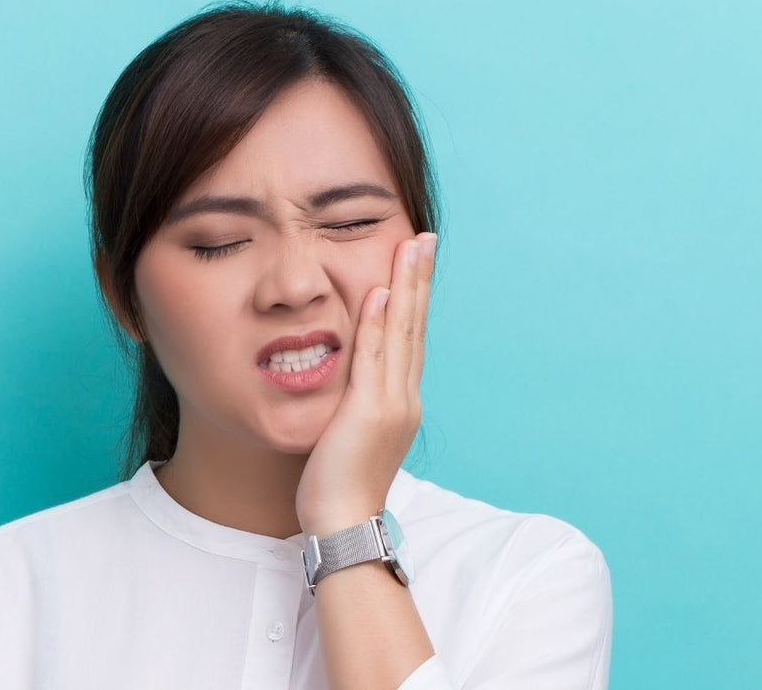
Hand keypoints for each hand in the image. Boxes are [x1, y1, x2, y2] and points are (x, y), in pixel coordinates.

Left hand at [296, 232, 436, 535]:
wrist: (341, 522)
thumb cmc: (336, 484)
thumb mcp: (348, 434)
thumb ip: (353, 403)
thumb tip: (345, 382)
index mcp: (399, 402)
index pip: (408, 338)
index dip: (413, 298)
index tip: (416, 262)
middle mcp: (403, 397)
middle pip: (414, 327)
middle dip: (419, 280)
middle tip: (425, 238)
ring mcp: (390, 404)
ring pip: (400, 334)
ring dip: (406, 287)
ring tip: (411, 247)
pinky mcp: (369, 412)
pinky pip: (373, 358)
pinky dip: (377, 324)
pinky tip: (379, 291)